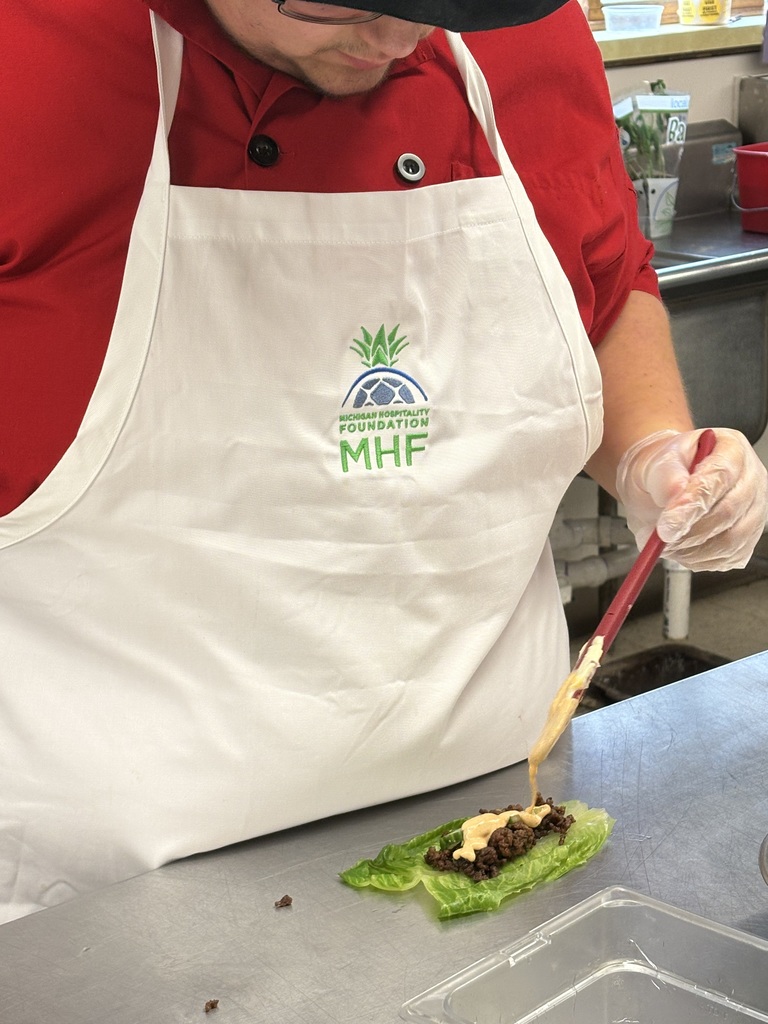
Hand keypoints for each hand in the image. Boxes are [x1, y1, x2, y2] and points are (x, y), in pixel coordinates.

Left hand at [615, 428, 767, 570]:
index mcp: (730, 450)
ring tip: (665, 543)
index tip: (666, 526)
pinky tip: (681, 549)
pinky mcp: (747, 539)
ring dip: (691, 550)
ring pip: (731, 541)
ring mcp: (753, 510)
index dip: (692, 504)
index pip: (720, 476)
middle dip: (688, 532)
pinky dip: (699, 560)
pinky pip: (728, 558)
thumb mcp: (654, 464)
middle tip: (660, 538)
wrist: (660, 486)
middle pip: (729, 512)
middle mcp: (750, 479)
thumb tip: (674, 494)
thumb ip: (664, 476)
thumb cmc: (662, 471)